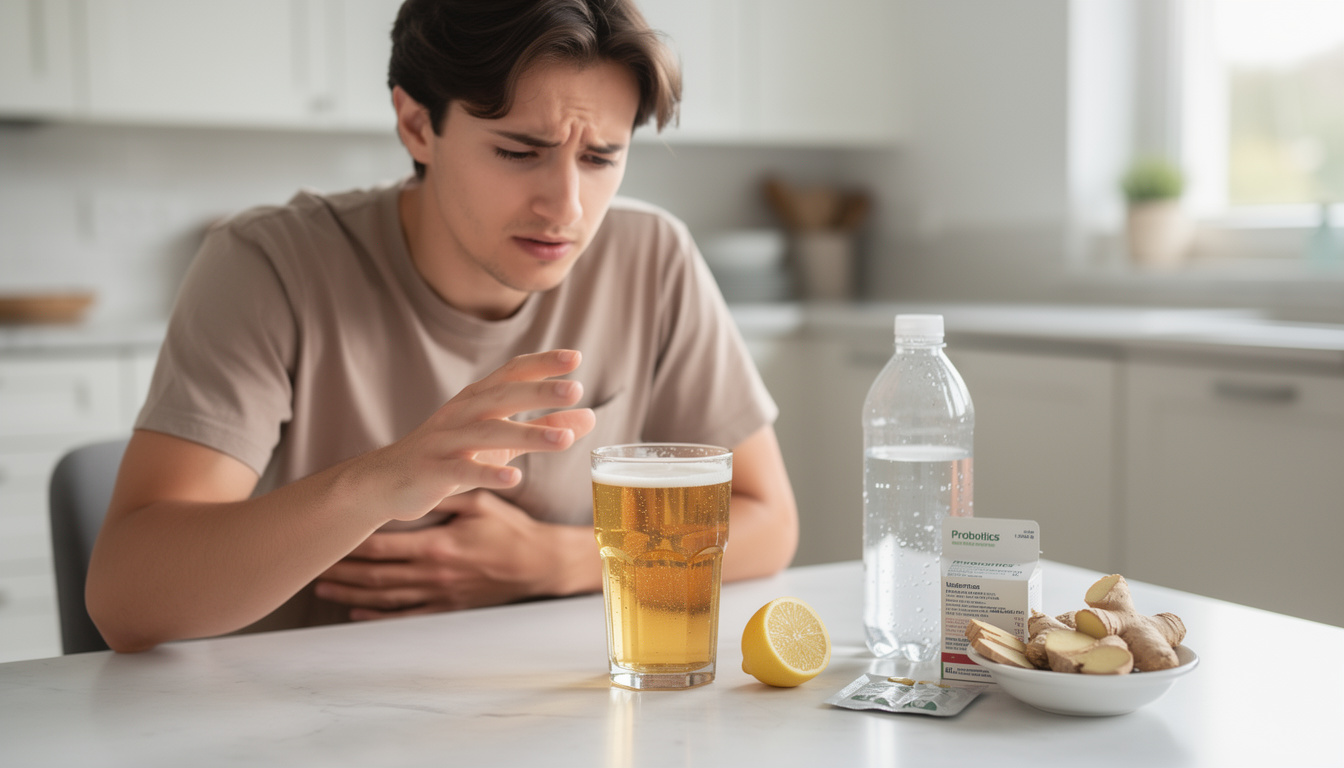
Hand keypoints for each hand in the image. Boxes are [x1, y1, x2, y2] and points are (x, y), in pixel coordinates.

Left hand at [314, 491, 591, 618]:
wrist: (539, 564)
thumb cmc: (511, 530)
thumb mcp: (480, 503)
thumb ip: (445, 494)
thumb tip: (413, 483)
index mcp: (438, 546)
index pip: (383, 546)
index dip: (352, 543)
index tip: (329, 537)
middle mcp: (433, 574)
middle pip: (375, 576)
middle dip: (342, 570)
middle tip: (313, 564)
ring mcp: (439, 595)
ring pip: (385, 598)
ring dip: (352, 594)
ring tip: (324, 588)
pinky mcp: (448, 607)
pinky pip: (406, 616)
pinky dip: (379, 615)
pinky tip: (357, 612)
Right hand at [348, 349, 595, 524]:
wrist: (385, 481)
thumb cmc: (451, 455)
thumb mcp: (502, 439)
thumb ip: (545, 427)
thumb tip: (591, 415)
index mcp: (478, 400)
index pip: (511, 372)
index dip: (541, 364)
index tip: (575, 357)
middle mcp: (461, 413)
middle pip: (502, 395)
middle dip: (539, 390)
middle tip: (575, 387)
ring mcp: (445, 441)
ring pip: (487, 433)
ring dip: (527, 434)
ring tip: (564, 441)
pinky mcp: (433, 472)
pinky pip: (462, 471)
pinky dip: (488, 474)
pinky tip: (514, 480)